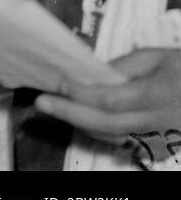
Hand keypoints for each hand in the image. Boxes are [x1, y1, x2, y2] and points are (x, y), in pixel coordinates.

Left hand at [34, 47, 180, 138]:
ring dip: (80, 123)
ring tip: (56, 108)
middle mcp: (155, 120)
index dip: (80, 93)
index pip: (109, 99)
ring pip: (112, 136)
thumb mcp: (158, 56)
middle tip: (42, 103)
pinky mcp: (159, 143)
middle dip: (70, 113)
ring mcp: (158, 136)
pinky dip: (100, 131)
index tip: (58, 83)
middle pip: (105, 123)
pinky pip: (123, 140)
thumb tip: (94, 73)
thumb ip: (124, 65)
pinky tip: (82, 118)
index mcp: (155, 95)